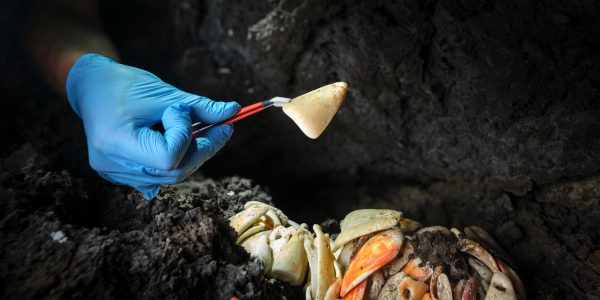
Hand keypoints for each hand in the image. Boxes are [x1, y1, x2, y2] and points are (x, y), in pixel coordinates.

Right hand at [66, 54, 239, 198]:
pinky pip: (157, 178)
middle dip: (201, 150)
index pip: (168, 157)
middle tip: (221, 128)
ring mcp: (113, 173)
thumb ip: (201, 108)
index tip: (183, 112)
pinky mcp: (119, 174)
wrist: (93, 87)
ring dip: (190, 155)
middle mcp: (111, 164)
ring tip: (196, 131)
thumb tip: (234, 111)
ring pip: (169, 177)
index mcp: (116, 141)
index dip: (185, 136)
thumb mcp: (166, 93)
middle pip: (173, 172)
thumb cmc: (126, 85)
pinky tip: (178, 143)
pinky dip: (175, 161)